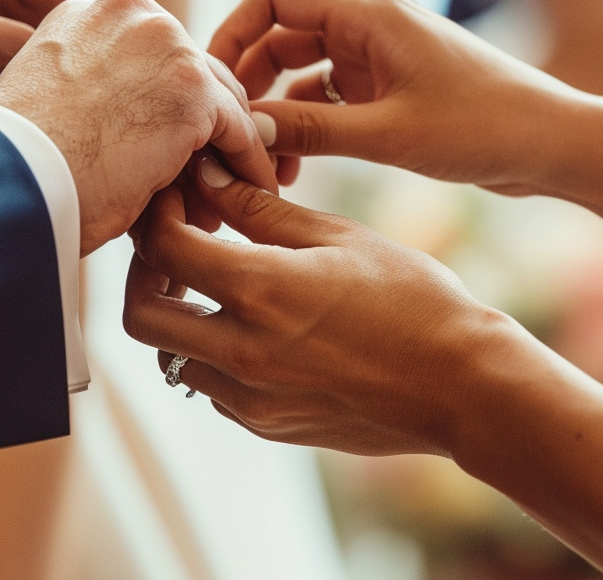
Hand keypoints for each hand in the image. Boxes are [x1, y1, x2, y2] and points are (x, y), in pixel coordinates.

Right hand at [0, 0, 277, 255]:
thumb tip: (150, 131)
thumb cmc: (18, 163)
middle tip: (213, 176)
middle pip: (195, 69)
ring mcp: (165, 44)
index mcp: (88, 10)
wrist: (7, 180)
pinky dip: (248, 165)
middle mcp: (130, 11)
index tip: (178, 146)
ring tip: (229, 195)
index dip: (169, 103)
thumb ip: (101, 92)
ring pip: (221, 99)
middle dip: (206, 126)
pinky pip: (239, 131)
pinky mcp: (192, 89)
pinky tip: (249, 197)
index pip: (153, 54)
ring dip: (227, 149)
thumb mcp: (55, 105)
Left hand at [123, 154, 515, 455]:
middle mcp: (243, 352)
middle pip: (140, 315)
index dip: (158, 215)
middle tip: (174, 246)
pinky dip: (216, 354)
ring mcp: (251, 398)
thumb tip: (211, 178)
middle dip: (143, 274)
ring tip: (219, 286)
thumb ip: (264, 211)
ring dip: (180, 317)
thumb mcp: (340, 237)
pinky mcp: (266, 424)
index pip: (163, 247)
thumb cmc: (415, 301)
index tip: (176, 199)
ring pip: (171, 358)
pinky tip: (258, 327)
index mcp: (261, 291)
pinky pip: (212, 387)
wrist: (462, 385)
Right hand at [208, 0, 587, 195]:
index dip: (230, 36)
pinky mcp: (390, 87)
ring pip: (301, 73)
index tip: (210, 87)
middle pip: (279, 36)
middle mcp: (369, 24)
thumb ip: (311, 131)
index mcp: (367, 13)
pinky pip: (328, 99)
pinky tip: (293, 171)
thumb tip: (245, 132)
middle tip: (226, 135)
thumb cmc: (483, 128)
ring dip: (276, 113)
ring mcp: (379, 56)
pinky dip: (307, 128)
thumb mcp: (388, 134)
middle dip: (247, 83)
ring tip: (262, 167)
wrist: (553, 144)